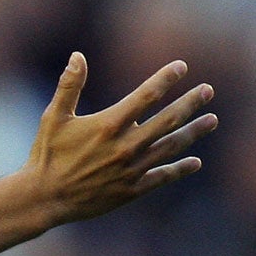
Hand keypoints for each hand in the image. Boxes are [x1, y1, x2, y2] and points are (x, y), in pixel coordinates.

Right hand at [23, 53, 215, 225]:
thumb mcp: (53, 118)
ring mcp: (131, 169)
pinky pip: (162, 176)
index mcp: (109, 125)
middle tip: (208, 90)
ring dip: (194, 132)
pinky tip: (195, 161)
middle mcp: (126, 146)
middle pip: (168, 119)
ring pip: (172, 146)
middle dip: (190, 103)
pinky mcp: (131, 190)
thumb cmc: (46, 156)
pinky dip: (180, 169)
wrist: (43, 199)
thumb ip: (69, 86)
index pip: (146, 95)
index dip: (166, 78)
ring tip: (212, 120)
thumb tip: (78, 56)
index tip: (181, 66)